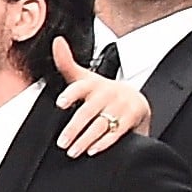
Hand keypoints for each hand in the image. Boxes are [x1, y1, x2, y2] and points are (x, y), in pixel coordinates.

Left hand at [51, 37, 149, 154]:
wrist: (134, 101)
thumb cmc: (101, 92)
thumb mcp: (84, 77)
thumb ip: (66, 63)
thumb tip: (56, 41)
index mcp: (93, 83)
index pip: (80, 86)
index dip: (71, 94)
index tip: (60, 103)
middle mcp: (107, 93)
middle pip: (88, 112)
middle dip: (73, 128)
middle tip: (62, 142)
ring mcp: (120, 106)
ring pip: (101, 125)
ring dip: (86, 139)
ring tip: (73, 151)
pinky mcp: (132, 118)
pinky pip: (117, 132)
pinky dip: (104, 143)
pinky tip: (93, 150)